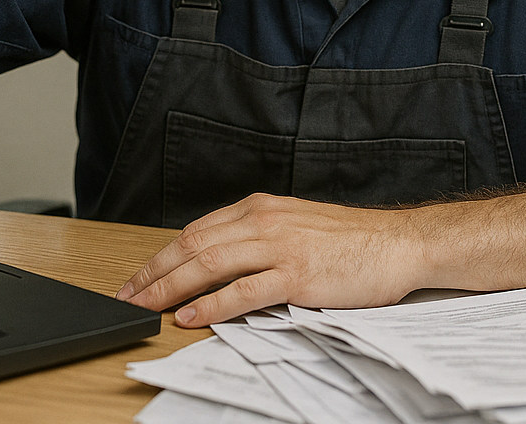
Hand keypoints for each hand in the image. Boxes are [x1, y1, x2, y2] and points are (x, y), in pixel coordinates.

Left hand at [114, 193, 423, 327]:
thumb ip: (259, 240)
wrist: (399, 243)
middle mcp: (264, 221)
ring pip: (209, 264)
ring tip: (146, 306)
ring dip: (170, 287)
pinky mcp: (297, 274)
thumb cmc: (352, 241)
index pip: (196, 231)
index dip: (162, 256)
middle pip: (193, 245)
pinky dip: (213, 304)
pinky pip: (244, 291)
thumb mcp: (295, 227)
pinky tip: (191, 316)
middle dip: (154, 273)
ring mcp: (280, 247)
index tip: (139, 277)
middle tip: (127, 296)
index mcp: (261, 209)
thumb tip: (220, 265)